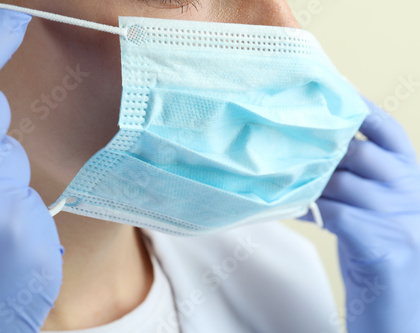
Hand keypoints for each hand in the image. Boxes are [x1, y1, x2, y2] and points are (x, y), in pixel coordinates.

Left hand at [300, 97, 419, 332]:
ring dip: (310, 181)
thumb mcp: (371, 204)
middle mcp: (407, 190)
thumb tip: (306, 152)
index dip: (361, 109)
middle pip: (358, 153)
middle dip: (322, 150)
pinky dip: (312, 210)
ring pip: (342, 184)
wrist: (397, 299)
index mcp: (407, 173)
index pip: (387, 131)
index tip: (333, 90)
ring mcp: (399, 218)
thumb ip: (350, 178)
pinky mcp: (384, 246)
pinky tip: (297, 210)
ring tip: (285, 177)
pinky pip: (337, 215)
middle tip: (286, 143)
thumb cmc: (375, 244)